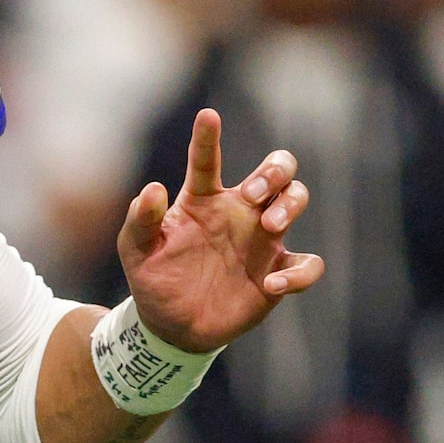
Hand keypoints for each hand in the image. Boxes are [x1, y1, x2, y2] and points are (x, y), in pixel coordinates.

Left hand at [115, 109, 324, 352]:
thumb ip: (141, 219)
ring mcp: (262, 240)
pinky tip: (271, 285)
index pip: (207, 161)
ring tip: (269, 226)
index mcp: (203, 200)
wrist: (171, 326)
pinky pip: (307, 263)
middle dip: (274, 171)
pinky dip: (299, 273)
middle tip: (253, 195)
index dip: (207, 137)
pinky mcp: (277, 271)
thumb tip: (152, 189)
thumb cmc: (154, 278)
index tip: (207, 116)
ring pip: (296, 199)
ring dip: (291, 205)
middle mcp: (239, 211)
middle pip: (276, 169)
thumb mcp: (136, 250)